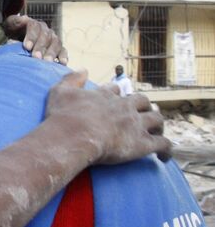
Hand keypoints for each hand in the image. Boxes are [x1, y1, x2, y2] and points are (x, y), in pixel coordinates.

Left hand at [3, 14, 68, 64]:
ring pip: (55, 43)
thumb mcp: (10, 25)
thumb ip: (15, 22)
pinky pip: (63, 50)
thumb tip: (22, 19)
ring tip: (47, 62)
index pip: (34, 27)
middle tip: (36, 57)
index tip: (27, 47)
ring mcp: (53, 38)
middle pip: (46, 36)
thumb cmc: (13, 33)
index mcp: (33, 24)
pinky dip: (63, 56)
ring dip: (52, 52)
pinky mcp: (58, 48)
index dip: (32, 36)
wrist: (18, 38)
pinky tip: (62, 63)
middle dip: (41, 47)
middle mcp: (45, 30)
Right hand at [45, 70, 171, 163]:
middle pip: (142, 102)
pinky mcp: (142, 143)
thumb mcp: (60, 92)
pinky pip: (162, 144)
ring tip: (156, 132)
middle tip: (141, 114)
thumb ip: (71, 79)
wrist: (72, 136)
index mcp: (106, 97)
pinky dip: (166, 150)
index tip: (117, 99)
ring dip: (158, 125)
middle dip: (144, 106)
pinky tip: (163, 157)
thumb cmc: (63, 116)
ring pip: (157, 120)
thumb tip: (83, 70)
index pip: (117, 91)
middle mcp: (124, 107)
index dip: (118, 95)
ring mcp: (135, 125)